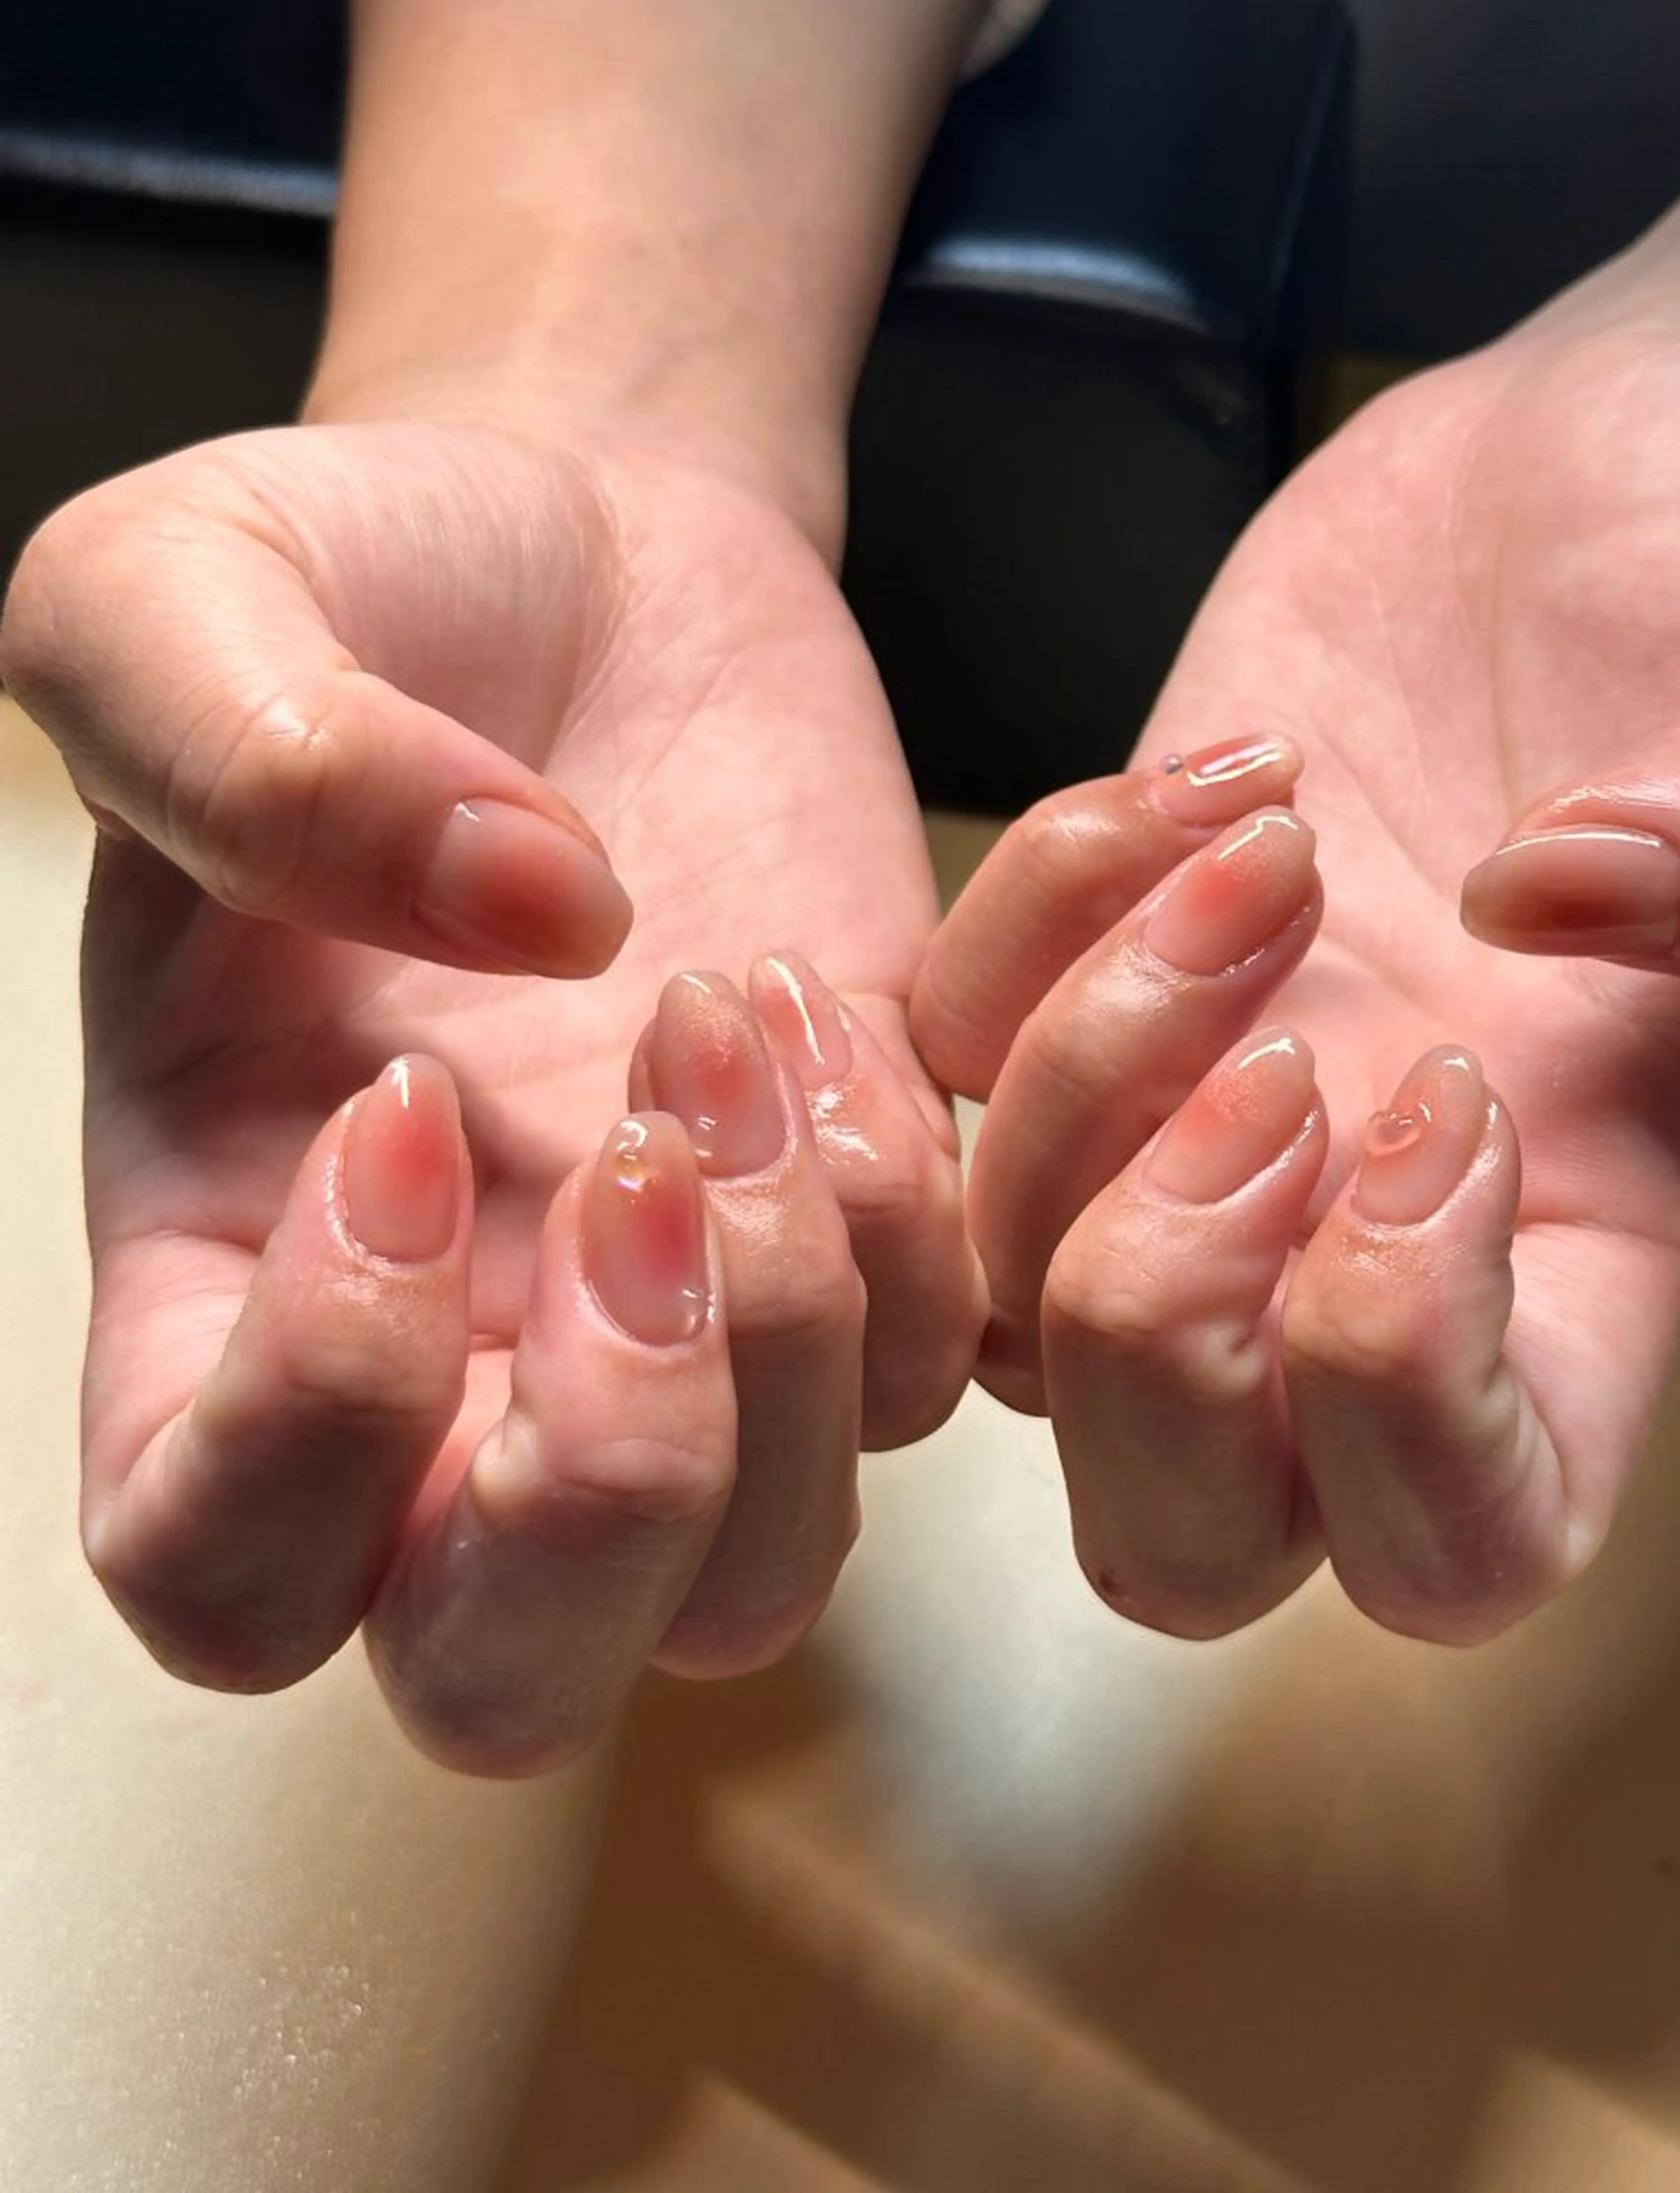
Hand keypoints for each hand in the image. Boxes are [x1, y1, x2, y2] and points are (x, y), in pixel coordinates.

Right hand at [2, 414, 980, 1770]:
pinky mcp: (882, 1217)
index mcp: (228, 1252)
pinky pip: (968, 1341)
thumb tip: (528, 920)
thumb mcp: (180, 598)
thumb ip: (254, 753)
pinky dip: (967, 1176)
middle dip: (618, 1481)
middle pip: (521, 1671)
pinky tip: (885, 972)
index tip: (401, 1107)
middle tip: (640, 1163)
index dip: (308, 1433)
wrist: (586, 540)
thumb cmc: (355, 579)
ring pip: (780, 1553)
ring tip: (755, 992)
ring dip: (810, 1302)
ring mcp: (687, 1311)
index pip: (220, 1565)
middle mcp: (453, 1350)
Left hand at [917, 283, 1679, 1644]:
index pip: (1460, 1539)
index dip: (1403, 1408)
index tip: (1453, 1109)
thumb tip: (1548, 899)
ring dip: (1087, 1075)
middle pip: (1172, 1524)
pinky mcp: (1090, 965)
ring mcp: (1207, 1113)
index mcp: (1596, 1246)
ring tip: (1267, 840)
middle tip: (1284, 1059)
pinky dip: (1020, 924)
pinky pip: (938, 1061)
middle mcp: (1375, 1233)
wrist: (1607, 448)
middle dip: (1159, 1327)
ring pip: (1007, 1311)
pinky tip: (1211, 777)